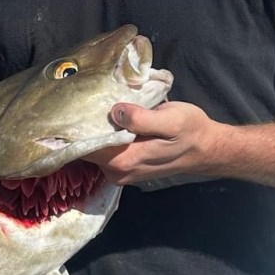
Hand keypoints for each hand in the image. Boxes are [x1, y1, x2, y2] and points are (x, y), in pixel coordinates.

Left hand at [86, 100, 225, 186]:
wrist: (207, 149)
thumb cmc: (191, 131)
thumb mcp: (172, 119)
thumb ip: (142, 119)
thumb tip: (116, 112)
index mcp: (124, 160)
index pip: (84, 149)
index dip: (73, 131)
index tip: (68, 111)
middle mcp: (117, 172)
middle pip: (86, 150)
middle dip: (82, 129)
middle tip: (82, 102)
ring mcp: (120, 172)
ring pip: (94, 151)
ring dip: (93, 132)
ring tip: (93, 108)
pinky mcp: (125, 167)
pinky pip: (104, 153)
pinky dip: (103, 138)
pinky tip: (108, 121)